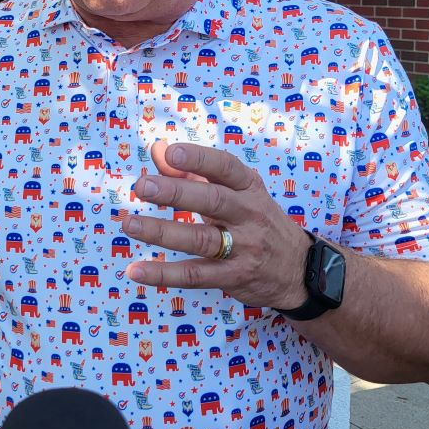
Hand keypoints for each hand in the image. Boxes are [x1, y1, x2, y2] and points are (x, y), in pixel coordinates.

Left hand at [122, 141, 311, 310]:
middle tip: (142, 187)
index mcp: (249, 188)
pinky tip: (136, 270)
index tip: (170, 153)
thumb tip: (157, 151)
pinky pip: (195, 275)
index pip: (226, 167)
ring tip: (130, 225)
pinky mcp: (233, 277)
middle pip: (213, 201)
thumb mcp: (236, 192)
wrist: (298, 269)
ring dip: (162, 233)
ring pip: (201, 239)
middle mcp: (249, 215)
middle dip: (176, 192)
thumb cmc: (256, 220)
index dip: (199, 159)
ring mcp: (243, 248)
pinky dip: (164, 274)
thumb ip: (194, 173)